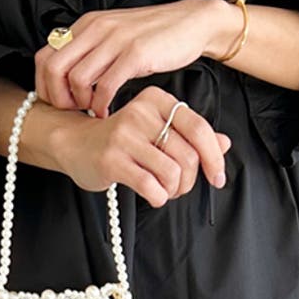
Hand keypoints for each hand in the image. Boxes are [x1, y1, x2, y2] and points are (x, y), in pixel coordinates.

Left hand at [35, 0, 231, 118]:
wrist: (190, 24)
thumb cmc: (152, 38)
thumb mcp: (113, 40)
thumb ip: (90, 55)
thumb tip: (68, 82)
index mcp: (86, 26)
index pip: (45, 57)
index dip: (45, 86)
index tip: (60, 103)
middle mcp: (96, 29)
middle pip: (53, 69)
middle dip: (58, 99)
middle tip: (74, 112)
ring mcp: (115, 40)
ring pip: (76, 79)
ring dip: (81, 104)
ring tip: (93, 111)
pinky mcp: (135, 54)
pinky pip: (106, 86)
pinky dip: (102, 106)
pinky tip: (109, 112)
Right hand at [51, 85, 231, 207]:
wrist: (73, 143)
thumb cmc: (120, 140)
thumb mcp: (156, 130)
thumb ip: (190, 136)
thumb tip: (225, 144)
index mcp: (157, 101)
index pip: (199, 129)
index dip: (215, 158)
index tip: (217, 178)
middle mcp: (142, 113)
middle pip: (188, 155)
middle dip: (190, 181)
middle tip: (179, 188)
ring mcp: (125, 136)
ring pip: (172, 172)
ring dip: (174, 191)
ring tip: (165, 191)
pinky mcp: (112, 159)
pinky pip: (150, 186)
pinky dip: (158, 197)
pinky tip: (153, 196)